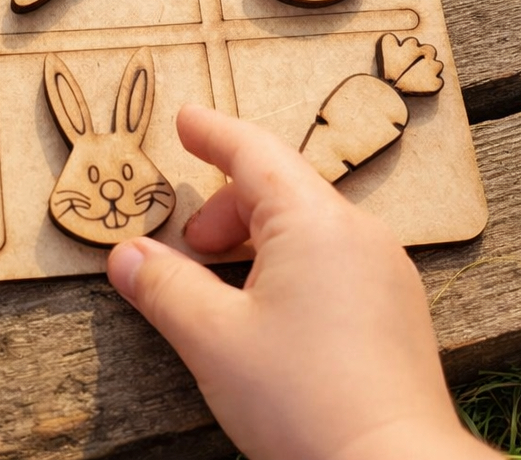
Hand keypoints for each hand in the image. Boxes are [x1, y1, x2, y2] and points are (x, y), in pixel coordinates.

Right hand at [106, 105, 498, 459]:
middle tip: (188, 248)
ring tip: (222, 285)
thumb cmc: (304, 401)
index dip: (212, 132)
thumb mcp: (214, 340)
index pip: (253, 153)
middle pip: (278, 189)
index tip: (184, 119)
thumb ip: (164, 287)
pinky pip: (332, 257)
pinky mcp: (396, 307)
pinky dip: (288, 262)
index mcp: (313, 220)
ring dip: (254, 238)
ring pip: (306, 225)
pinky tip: (270, 311)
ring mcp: (384, 268)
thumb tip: (125, 255)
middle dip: (224, 208)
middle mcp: (356, 231)